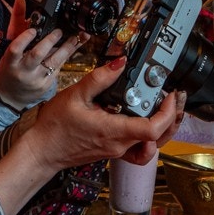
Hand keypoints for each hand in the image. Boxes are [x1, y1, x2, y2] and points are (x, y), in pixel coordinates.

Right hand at [0, 21, 85, 109]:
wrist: (8, 96)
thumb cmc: (9, 67)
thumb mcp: (9, 44)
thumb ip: (17, 21)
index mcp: (10, 61)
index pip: (15, 49)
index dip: (24, 39)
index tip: (33, 30)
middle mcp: (22, 71)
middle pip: (38, 55)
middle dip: (51, 42)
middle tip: (59, 32)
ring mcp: (36, 80)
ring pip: (54, 63)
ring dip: (67, 49)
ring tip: (76, 37)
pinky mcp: (46, 87)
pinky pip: (58, 70)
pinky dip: (65, 58)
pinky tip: (73, 48)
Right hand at [15, 56, 181, 173]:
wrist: (42, 151)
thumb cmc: (54, 127)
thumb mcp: (75, 95)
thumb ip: (100, 78)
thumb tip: (119, 63)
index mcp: (113, 131)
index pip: (152, 129)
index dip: (167, 112)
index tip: (170, 95)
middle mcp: (119, 145)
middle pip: (159, 137)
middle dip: (171, 116)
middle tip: (171, 97)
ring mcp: (118, 151)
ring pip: (152, 145)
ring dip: (164, 128)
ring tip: (163, 108)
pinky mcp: (113, 152)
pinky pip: (139, 150)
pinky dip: (149, 139)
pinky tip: (145, 124)